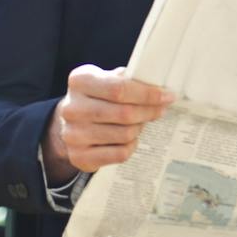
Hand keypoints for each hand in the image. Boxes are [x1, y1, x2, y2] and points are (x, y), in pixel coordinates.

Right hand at [44, 64, 174, 177]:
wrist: (69, 124)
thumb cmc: (96, 98)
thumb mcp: (105, 80)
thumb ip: (128, 79)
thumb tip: (158, 86)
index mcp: (80, 81)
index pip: (120, 89)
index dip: (148, 94)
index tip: (167, 96)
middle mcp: (72, 108)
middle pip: (124, 113)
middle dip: (149, 111)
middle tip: (161, 110)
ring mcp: (73, 135)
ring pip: (124, 134)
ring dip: (139, 128)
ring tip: (140, 122)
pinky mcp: (79, 157)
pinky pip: (120, 154)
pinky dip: (131, 146)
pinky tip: (130, 139)